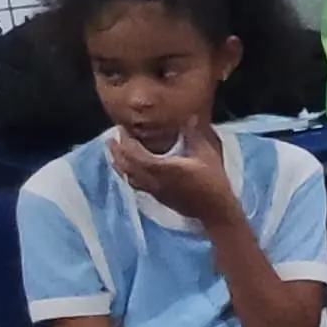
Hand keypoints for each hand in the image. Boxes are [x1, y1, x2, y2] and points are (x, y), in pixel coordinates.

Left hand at [109, 121, 240, 227]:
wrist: (215, 210)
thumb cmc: (212, 181)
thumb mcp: (207, 154)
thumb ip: (194, 135)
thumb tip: (188, 117)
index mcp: (160, 167)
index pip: (133, 152)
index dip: (125, 140)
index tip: (122, 128)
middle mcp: (151, 179)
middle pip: (124, 164)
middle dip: (116, 150)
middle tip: (112, 138)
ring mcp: (152, 189)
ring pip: (126, 175)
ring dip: (118, 162)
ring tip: (114, 152)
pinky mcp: (155, 196)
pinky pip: (133, 183)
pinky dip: (126, 174)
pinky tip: (128, 170)